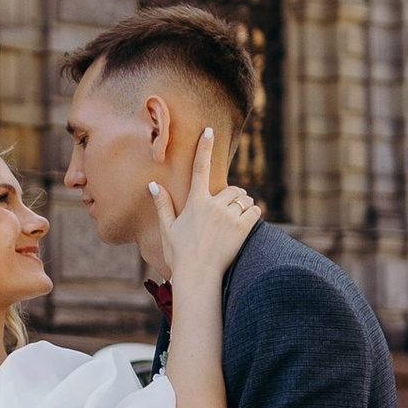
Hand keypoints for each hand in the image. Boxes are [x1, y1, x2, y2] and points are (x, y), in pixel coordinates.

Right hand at [150, 124, 260, 291]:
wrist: (198, 277)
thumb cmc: (180, 255)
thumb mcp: (168, 229)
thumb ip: (163, 205)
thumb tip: (152, 185)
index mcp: (195, 203)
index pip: (199, 168)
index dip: (204, 147)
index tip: (209, 130)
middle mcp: (212, 206)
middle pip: (231, 189)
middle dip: (233, 198)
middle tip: (228, 213)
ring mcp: (228, 216)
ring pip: (244, 199)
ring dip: (243, 206)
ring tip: (235, 222)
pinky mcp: (242, 228)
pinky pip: (254, 211)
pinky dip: (253, 215)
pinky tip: (245, 226)